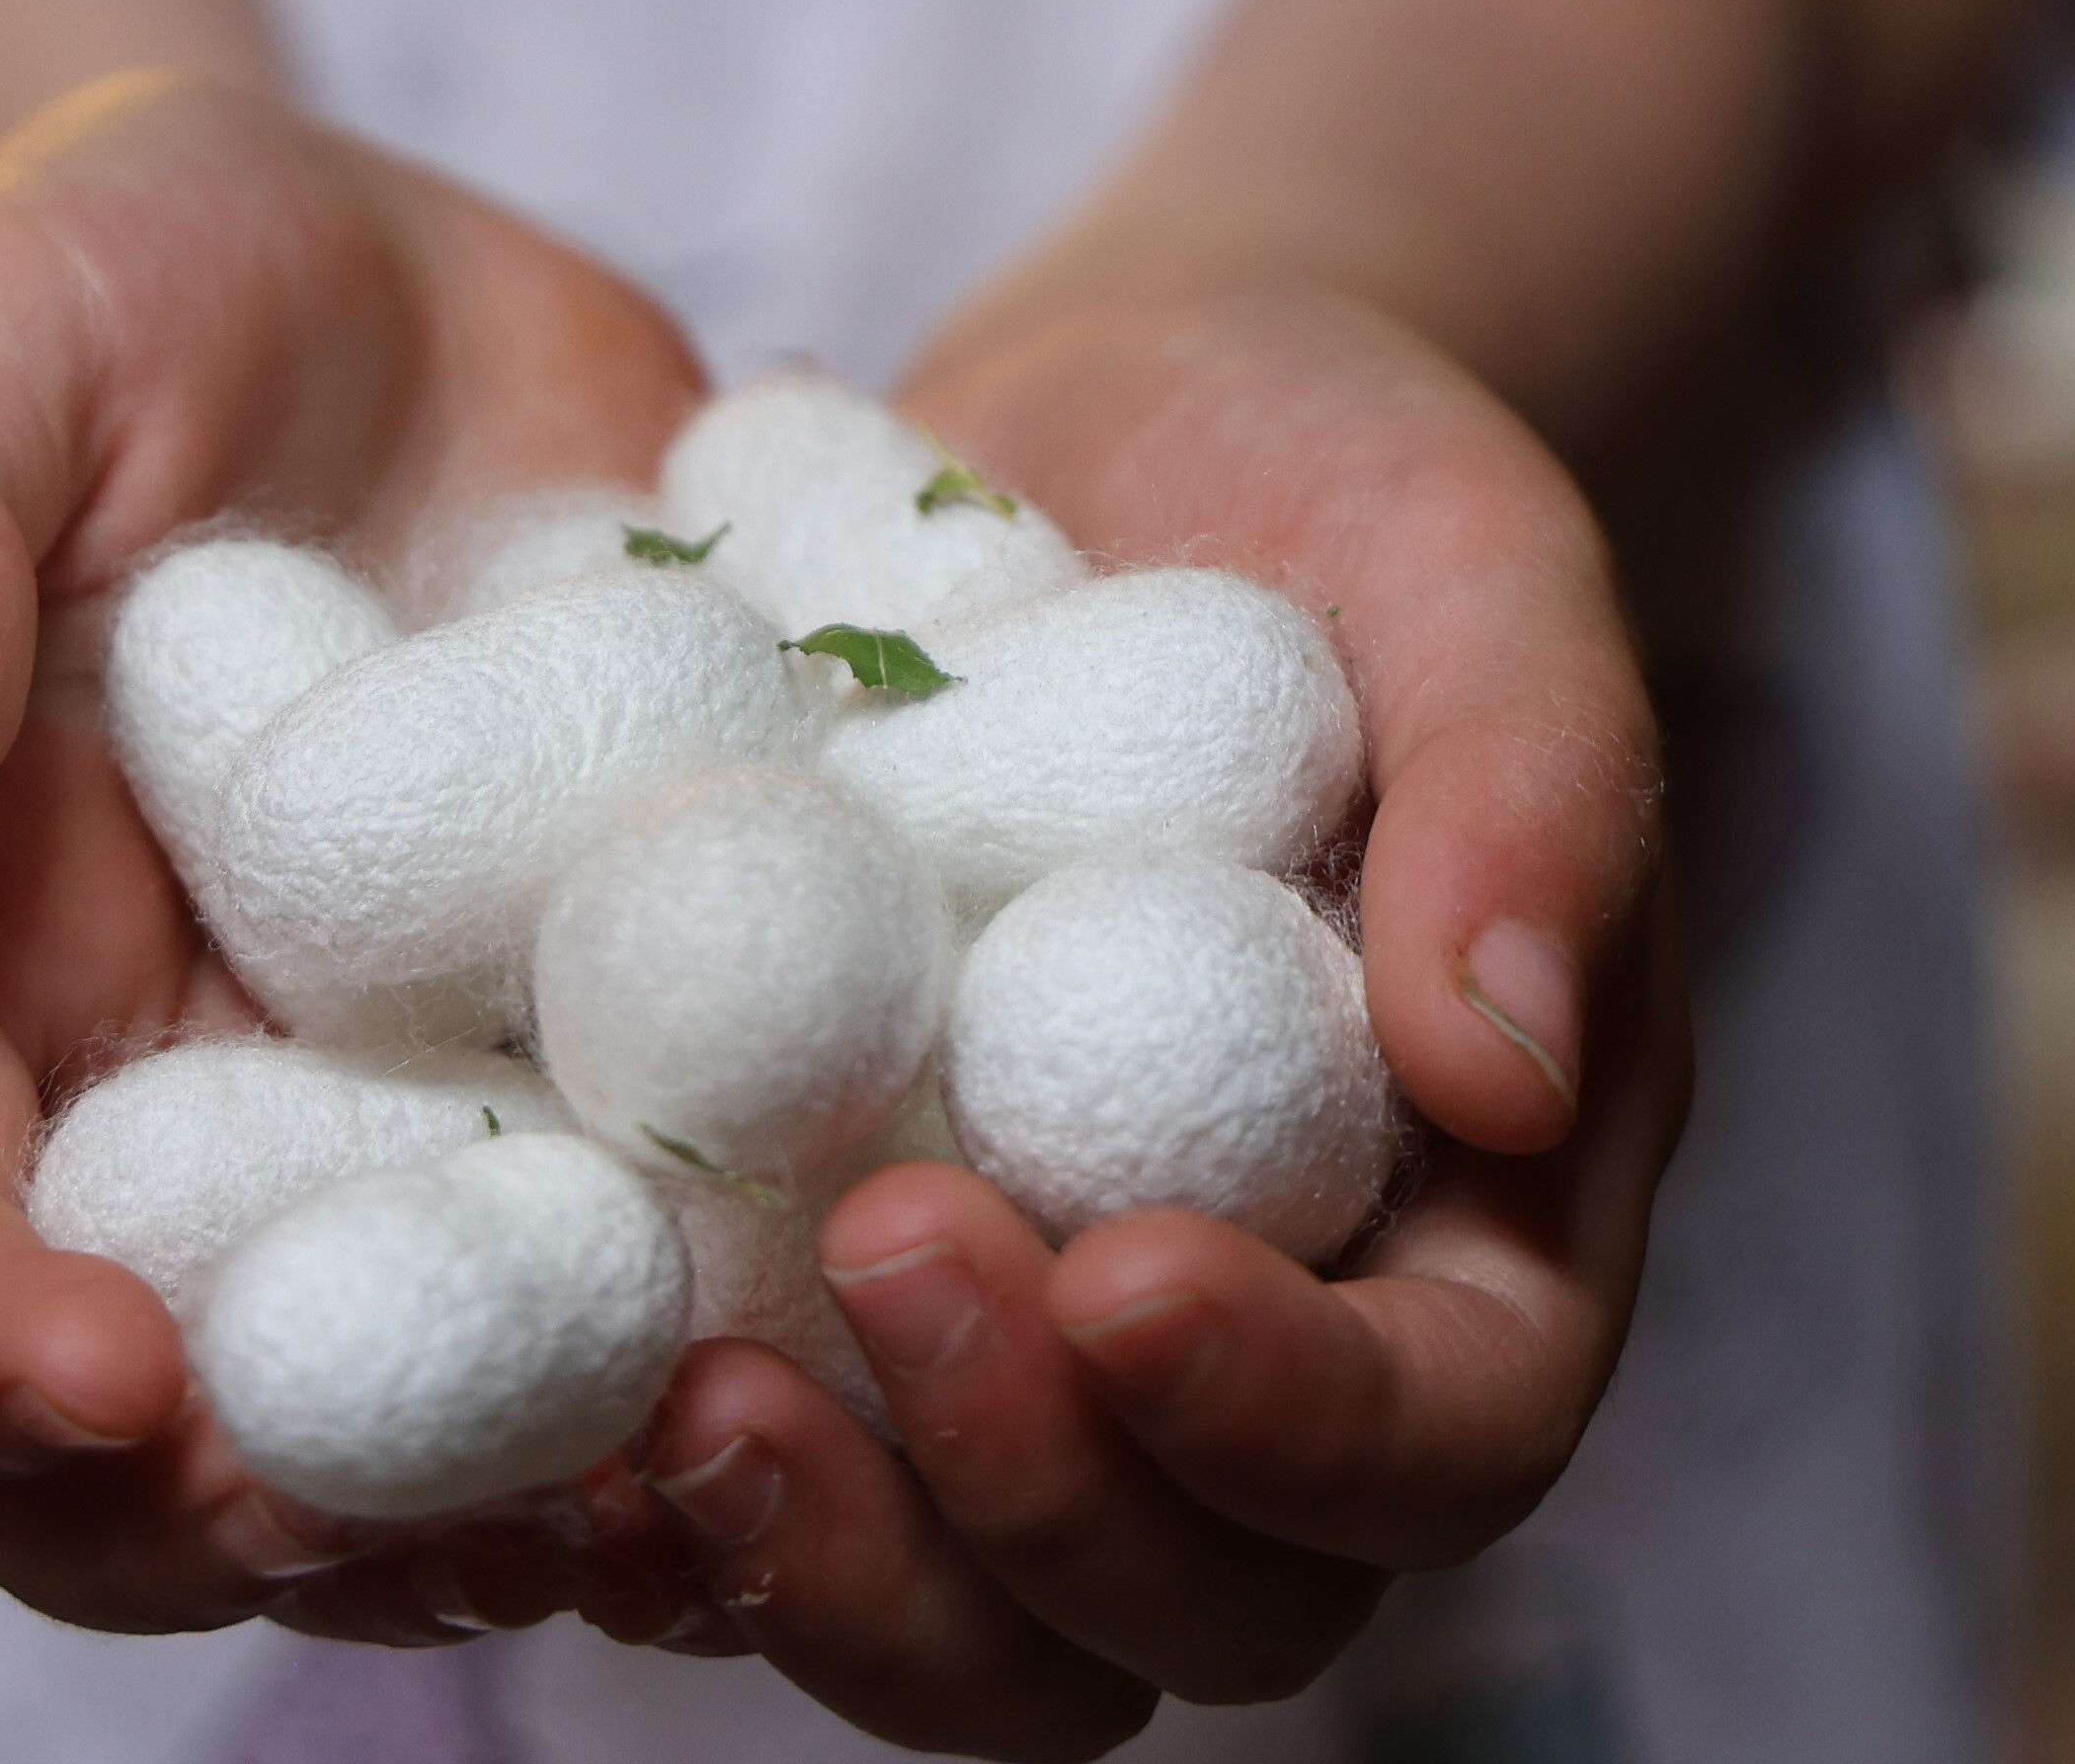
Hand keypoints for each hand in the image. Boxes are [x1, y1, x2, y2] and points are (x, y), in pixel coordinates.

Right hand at [0, 71, 719, 1640]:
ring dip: (546, 1494)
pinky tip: (882, 1305)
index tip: (104, 1380)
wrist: (380, 287)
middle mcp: (170, 1114)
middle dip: (282, 1519)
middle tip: (457, 1506)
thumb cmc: (121, 284)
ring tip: (689, 1471)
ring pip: (432, 1418)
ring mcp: (404, 1119)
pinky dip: (760, 1329)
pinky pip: (672, 1259)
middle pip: (152, 1441)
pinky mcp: (616, 1072)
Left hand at [619, 287, 1680, 1757]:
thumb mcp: (1482, 574)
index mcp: (1479, 1237)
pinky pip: (761, 1505)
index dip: (1292, 1419)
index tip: (1123, 1269)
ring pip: (969, 1631)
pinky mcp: (828, 1311)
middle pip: (1199, 1609)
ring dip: (833, 1563)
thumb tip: (1507, 1070)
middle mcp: (1264, 1357)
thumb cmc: (1348, 494)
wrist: (1116, 443)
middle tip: (878, 1252)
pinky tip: (540, 1411)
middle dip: (1032, 1499)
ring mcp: (1033, 1363)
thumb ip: (1534, 793)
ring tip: (679, 1393)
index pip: (1442, 1441)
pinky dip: (654, 1504)